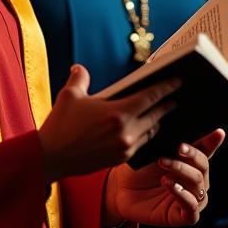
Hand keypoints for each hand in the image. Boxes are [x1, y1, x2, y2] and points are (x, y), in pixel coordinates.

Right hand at [38, 64, 179, 183]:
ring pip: (150, 131)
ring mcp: (125, 148)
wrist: (50, 158)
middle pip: (156, 115)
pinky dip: (146, 134)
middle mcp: (126, 131)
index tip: (177, 81)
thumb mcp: (69, 95)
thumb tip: (79, 68)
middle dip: (166, 105)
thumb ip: (79, 77)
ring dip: (158, 121)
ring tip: (162, 112)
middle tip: (175, 96)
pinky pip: (141, 144)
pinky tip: (146, 128)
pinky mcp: (120, 159)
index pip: (150, 97)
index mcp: (118, 113)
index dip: (166, 88)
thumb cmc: (60, 125)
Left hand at [103, 129, 225, 227]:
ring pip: (198, 186)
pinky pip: (192, 209)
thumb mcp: (155, 151)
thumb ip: (172, 142)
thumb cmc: (140, 168)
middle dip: (191, 156)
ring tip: (164, 165)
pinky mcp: (183, 217)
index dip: (213, 142)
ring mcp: (191, 199)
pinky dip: (183, 196)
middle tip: (177, 148)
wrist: (121, 189)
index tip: (218, 132)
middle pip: (203, 167)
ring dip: (182, 173)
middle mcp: (196, 180)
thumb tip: (185, 122)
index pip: (207, 150)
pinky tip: (170, 185)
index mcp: (193, 163)